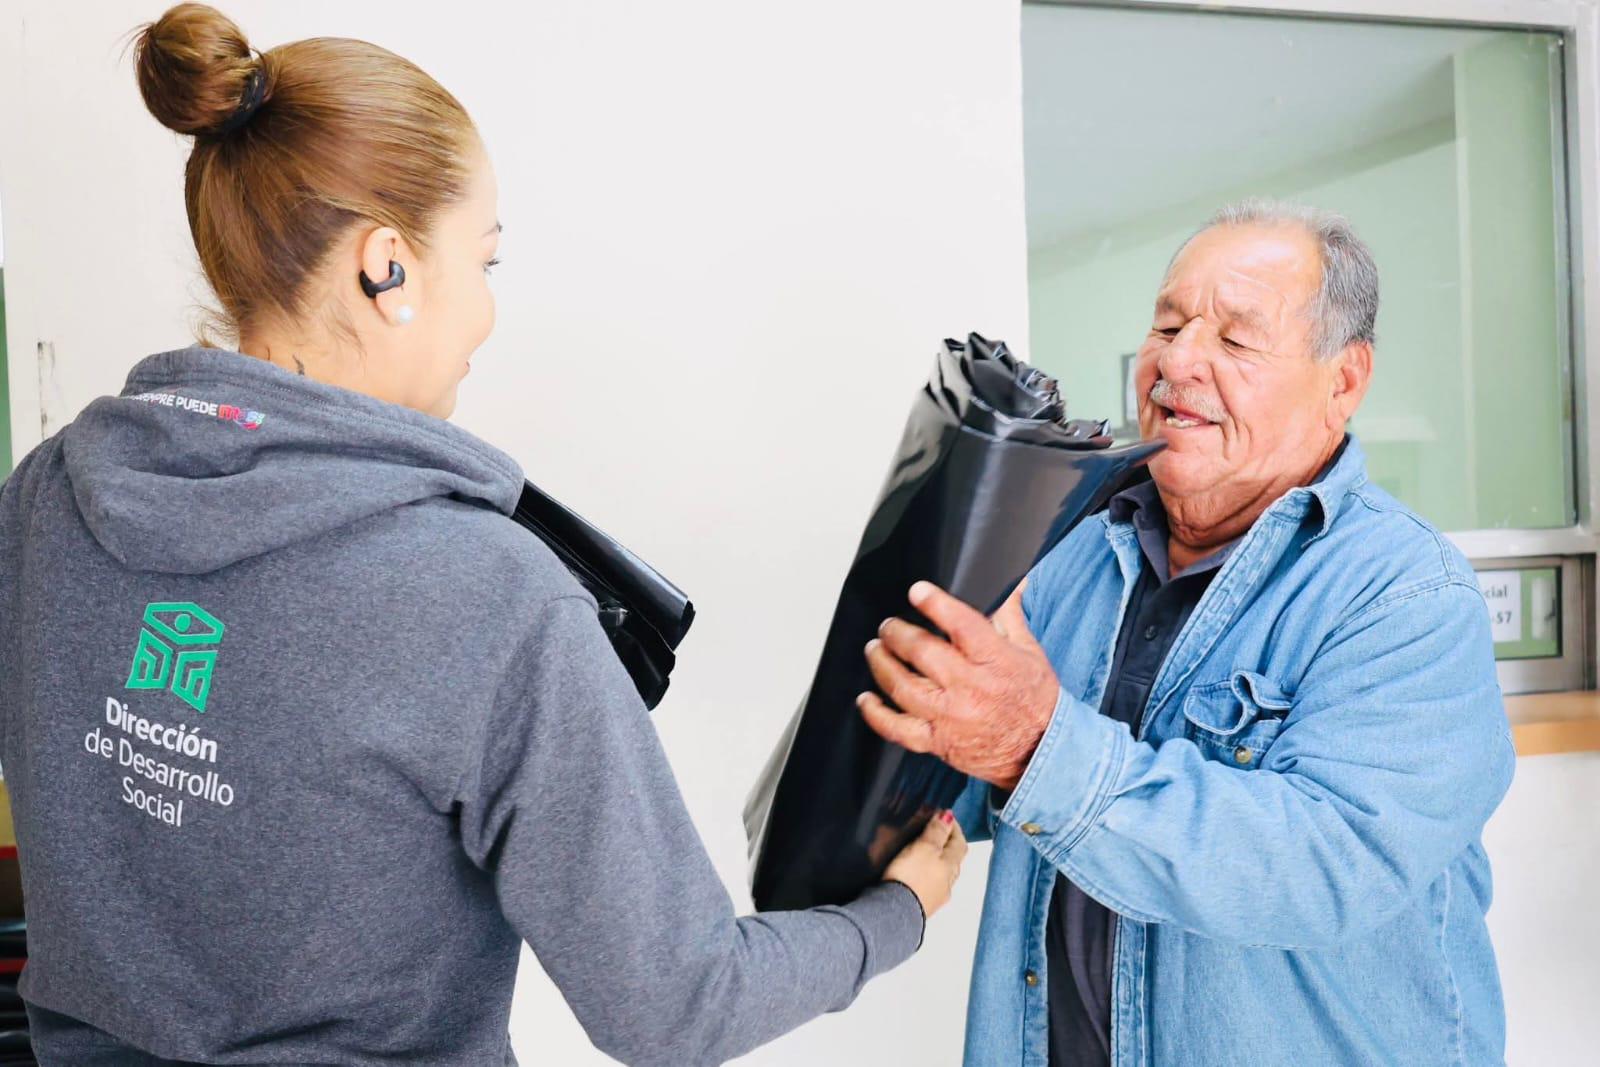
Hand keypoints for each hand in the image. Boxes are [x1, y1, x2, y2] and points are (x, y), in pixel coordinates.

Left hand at [858, 580, 1059, 790]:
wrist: (1040, 752)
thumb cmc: (1036, 701)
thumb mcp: (1030, 653)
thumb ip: (1010, 618)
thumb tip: (1012, 586)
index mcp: (994, 661)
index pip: (961, 624)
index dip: (935, 604)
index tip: (917, 591)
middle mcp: (969, 688)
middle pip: (921, 652)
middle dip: (897, 632)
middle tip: (888, 625)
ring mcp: (950, 717)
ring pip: (902, 686)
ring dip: (881, 663)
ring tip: (875, 649)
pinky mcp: (937, 742)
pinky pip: (896, 728)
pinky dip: (875, 713)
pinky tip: (866, 698)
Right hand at [882, 810, 967, 917]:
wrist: (894, 914)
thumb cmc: (911, 877)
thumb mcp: (925, 847)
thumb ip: (937, 832)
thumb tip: (949, 817)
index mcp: (951, 866)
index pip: (960, 843)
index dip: (954, 828)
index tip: (945, 816)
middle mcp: (948, 883)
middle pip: (953, 860)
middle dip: (946, 846)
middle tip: (935, 833)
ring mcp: (936, 897)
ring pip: (942, 876)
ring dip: (936, 863)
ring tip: (922, 854)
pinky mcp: (921, 907)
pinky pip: (928, 887)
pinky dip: (925, 877)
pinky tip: (914, 877)